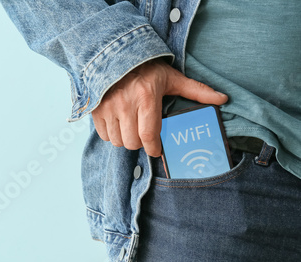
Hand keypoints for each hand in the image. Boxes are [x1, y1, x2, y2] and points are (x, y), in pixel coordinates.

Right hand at [91, 59, 227, 156]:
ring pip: (117, 141)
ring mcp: (108, 107)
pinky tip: (118, 124)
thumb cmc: (146, 68)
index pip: (149, 136)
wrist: (114, 54)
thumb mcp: (172, 78)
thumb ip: (196, 90)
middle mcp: (125, 104)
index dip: (153, 148)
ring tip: (131, 127)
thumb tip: (222, 99)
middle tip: (144, 134)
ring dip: (125, 139)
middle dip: (140, 142)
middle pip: (132, 142)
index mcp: (146, 98)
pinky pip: (104, 135)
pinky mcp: (96, 110)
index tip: (156, 149)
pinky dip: (111, 135)